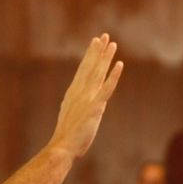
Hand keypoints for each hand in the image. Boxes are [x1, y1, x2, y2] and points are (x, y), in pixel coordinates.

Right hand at [47, 34, 123, 159]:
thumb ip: (76, 104)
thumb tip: (80, 100)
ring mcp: (87, 98)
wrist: (62, 146)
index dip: (90, 55)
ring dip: (105, 58)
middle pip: (89, 67)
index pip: (83, 70)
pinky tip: (119, 65)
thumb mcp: (70, 115)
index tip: (95, 43)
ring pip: (98, 73)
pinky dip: (113, 76)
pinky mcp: (95, 107)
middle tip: (103, 36)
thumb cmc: (66, 136)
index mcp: (73, 93)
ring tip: (112, 44)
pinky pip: (107, 88)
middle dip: (97, 51)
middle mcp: (79, 92)